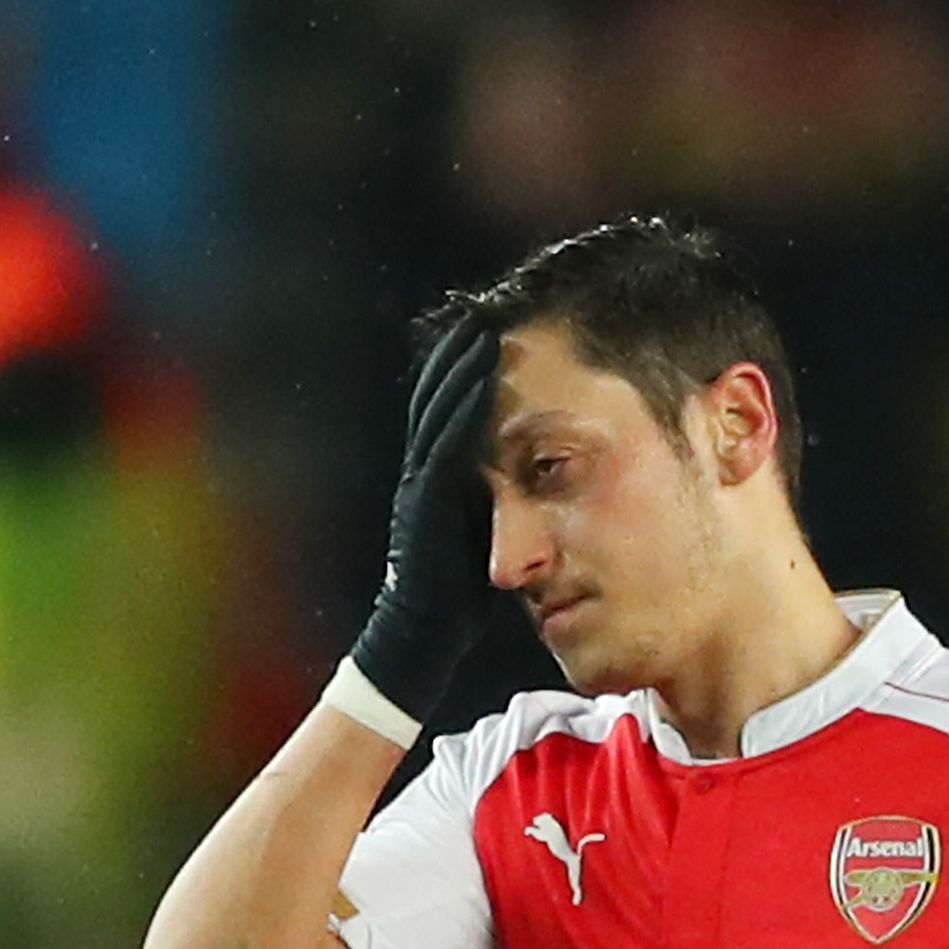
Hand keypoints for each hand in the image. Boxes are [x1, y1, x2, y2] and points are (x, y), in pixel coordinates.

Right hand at [345, 316, 510, 733]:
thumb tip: (529, 473)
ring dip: (461, 370)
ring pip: (438, 412)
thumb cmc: (458, 593)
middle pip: (438, 396)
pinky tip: (480, 380)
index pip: (449, 408)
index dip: (465, 368)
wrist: (421, 638)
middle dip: (461, 354)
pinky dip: (460, 409)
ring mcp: (419, 486)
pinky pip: (443, 445)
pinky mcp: (424, 504)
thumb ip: (497, 497)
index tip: (491, 328)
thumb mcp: (482, 531)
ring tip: (484, 329)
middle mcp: (423, 472)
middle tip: (487, 310)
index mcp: (437, 477)